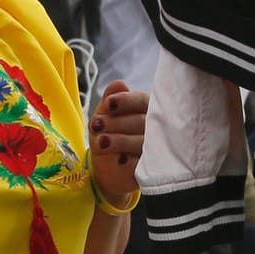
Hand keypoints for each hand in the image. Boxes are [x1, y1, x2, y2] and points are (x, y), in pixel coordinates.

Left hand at [88, 81, 147, 201]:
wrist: (108, 170)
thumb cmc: (109, 136)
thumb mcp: (104, 117)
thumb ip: (111, 100)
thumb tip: (119, 83)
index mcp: (147, 110)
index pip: (142, 101)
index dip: (126, 101)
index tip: (109, 104)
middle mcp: (157, 127)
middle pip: (142, 121)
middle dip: (117, 122)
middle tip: (96, 125)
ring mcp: (158, 149)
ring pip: (144, 142)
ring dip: (121, 140)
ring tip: (101, 142)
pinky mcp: (155, 169)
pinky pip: (147, 164)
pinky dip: (132, 161)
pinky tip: (119, 159)